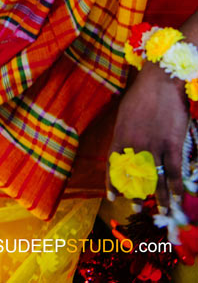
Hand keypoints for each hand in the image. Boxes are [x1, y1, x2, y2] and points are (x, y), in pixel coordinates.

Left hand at [107, 61, 189, 208]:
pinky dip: (176, 186)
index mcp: (120, 135)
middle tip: (138, 208)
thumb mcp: (124, 113)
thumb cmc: (141, 93)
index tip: (112, 196)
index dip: (112, 183)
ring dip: (160, 197)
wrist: (160, 80)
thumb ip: (124, 133)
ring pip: (156, 179)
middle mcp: (135, 144)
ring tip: (161, 211)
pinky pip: (174, 171)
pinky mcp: (172, 144)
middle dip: (136, 195)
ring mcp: (154, 146)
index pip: (113, 166)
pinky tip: (178, 196)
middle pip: (135, 177)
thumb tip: (124, 150)